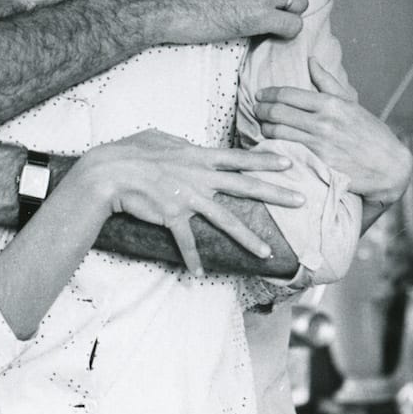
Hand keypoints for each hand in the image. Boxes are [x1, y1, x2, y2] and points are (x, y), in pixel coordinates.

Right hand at [65, 130, 305, 275]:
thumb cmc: (132, 150)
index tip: (288, 162)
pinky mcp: (173, 217)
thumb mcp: (159, 137)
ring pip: (226, 220)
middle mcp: (200, 178)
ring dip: (248, 239)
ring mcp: (189, 199)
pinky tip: (198, 275)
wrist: (111, 172)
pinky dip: (192, 259)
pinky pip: (186, 242)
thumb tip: (187, 144)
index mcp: (199, 157)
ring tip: (267, 253)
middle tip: (301, 200)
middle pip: (245, 186)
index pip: (239, 158)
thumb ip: (179, 143)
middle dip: (275, 193)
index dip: (265, 160)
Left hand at [255, 58, 412, 208]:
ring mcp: (320, 144)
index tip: (260, 95)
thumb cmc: (370, 133)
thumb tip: (311, 60)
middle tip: (256, 110)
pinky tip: (271, 145)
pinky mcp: (318, 163)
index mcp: (330, 104)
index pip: (288, 94)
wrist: (389, 166)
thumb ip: (328, 82)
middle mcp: (323, 122)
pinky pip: (287, 151)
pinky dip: (275, 147)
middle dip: (261, 110)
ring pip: (278, 133)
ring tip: (263, 127)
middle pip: (278, 112)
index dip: (268, 94)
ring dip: (264, 129)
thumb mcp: (351, 103)